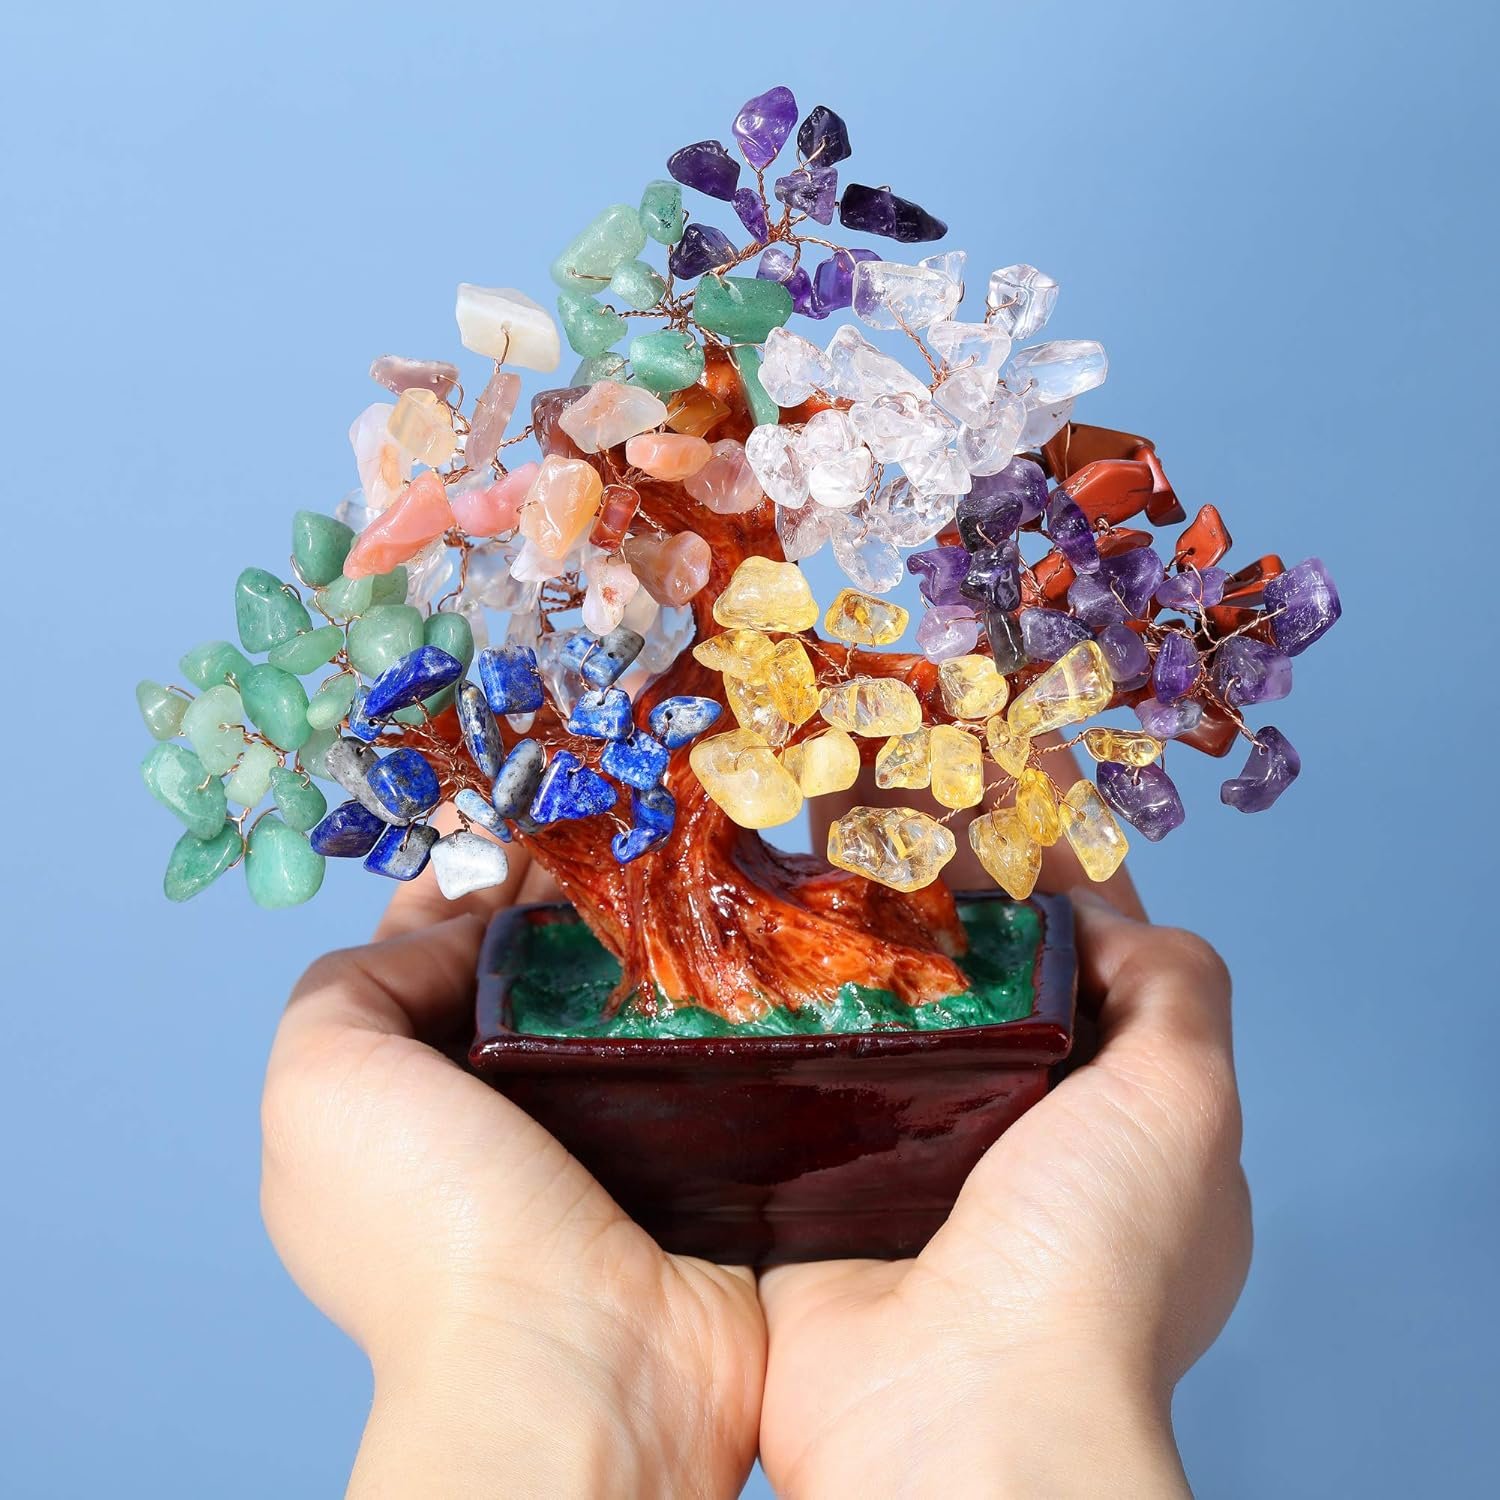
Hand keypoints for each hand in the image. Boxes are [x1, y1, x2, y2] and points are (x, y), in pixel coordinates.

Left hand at [260, 844, 764, 1498]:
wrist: (584, 1361)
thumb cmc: (434, 1224)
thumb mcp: (320, 1080)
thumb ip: (355, 979)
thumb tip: (460, 932)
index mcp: (394, 1102)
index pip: (421, 955)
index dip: (462, 878)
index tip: (518, 815)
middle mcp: (490, 1114)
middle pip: (524, 967)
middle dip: (558, 891)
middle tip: (612, 825)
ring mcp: (594, 1134)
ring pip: (613, 998)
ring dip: (638, 932)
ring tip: (677, 859)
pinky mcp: (685, 1150)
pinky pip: (692, 1046)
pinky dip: (703, 992)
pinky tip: (726, 936)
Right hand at [755, 781, 1251, 1496]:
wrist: (954, 1409)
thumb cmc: (1093, 1260)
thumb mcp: (1187, 1102)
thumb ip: (1175, 987)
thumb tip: (1109, 914)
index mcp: (1115, 1122)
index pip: (1085, 959)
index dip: (1047, 866)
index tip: (998, 780)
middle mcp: (1014, 1139)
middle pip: (976, 972)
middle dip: (937, 877)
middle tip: (885, 781)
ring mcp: (912, 1160)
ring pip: (884, 1009)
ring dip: (852, 924)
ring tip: (810, 821)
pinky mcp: (818, 1185)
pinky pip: (800, 1069)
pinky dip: (780, 1002)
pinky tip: (746, 924)